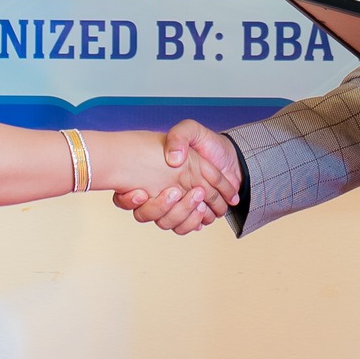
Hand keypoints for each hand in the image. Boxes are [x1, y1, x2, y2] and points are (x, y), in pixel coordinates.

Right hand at [113, 120, 241, 235]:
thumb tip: (172, 159)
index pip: (128, 196)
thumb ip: (179, 136)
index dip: (128, 200)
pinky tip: (202, 210)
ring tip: (198, 201)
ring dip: (181, 214)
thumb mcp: (191, 130)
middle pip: (146, 214)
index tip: (141, 193)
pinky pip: (183, 228)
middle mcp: (160, 193)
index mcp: (153, 176)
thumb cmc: (207, 144)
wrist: (231, 157)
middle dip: (161, 207)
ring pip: (166, 224)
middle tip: (179, 191)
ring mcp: (175, 206)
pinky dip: (193, 222)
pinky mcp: (190, 214)